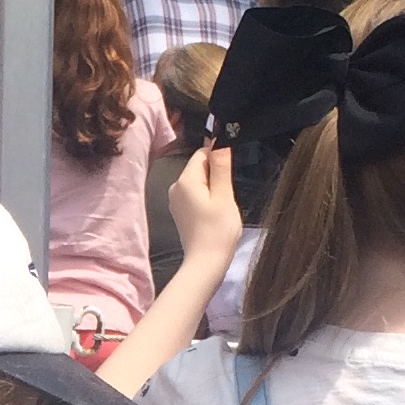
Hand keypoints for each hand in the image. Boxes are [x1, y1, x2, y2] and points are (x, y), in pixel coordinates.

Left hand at [167, 144, 241, 269]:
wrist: (205, 263)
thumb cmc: (218, 230)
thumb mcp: (224, 195)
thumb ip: (221, 167)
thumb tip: (220, 142)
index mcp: (184, 180)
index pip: (202, 153)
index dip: (219, 160)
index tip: (229, 175)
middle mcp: (175, 187)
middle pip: (200, 167)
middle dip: (217, 176)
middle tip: (226, 197)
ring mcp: (175, 200)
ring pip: (199, 182)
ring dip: (214, 189)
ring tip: (220, 208)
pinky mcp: (180, 211)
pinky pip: (195, 195)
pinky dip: (207, 200)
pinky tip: (214, 215)